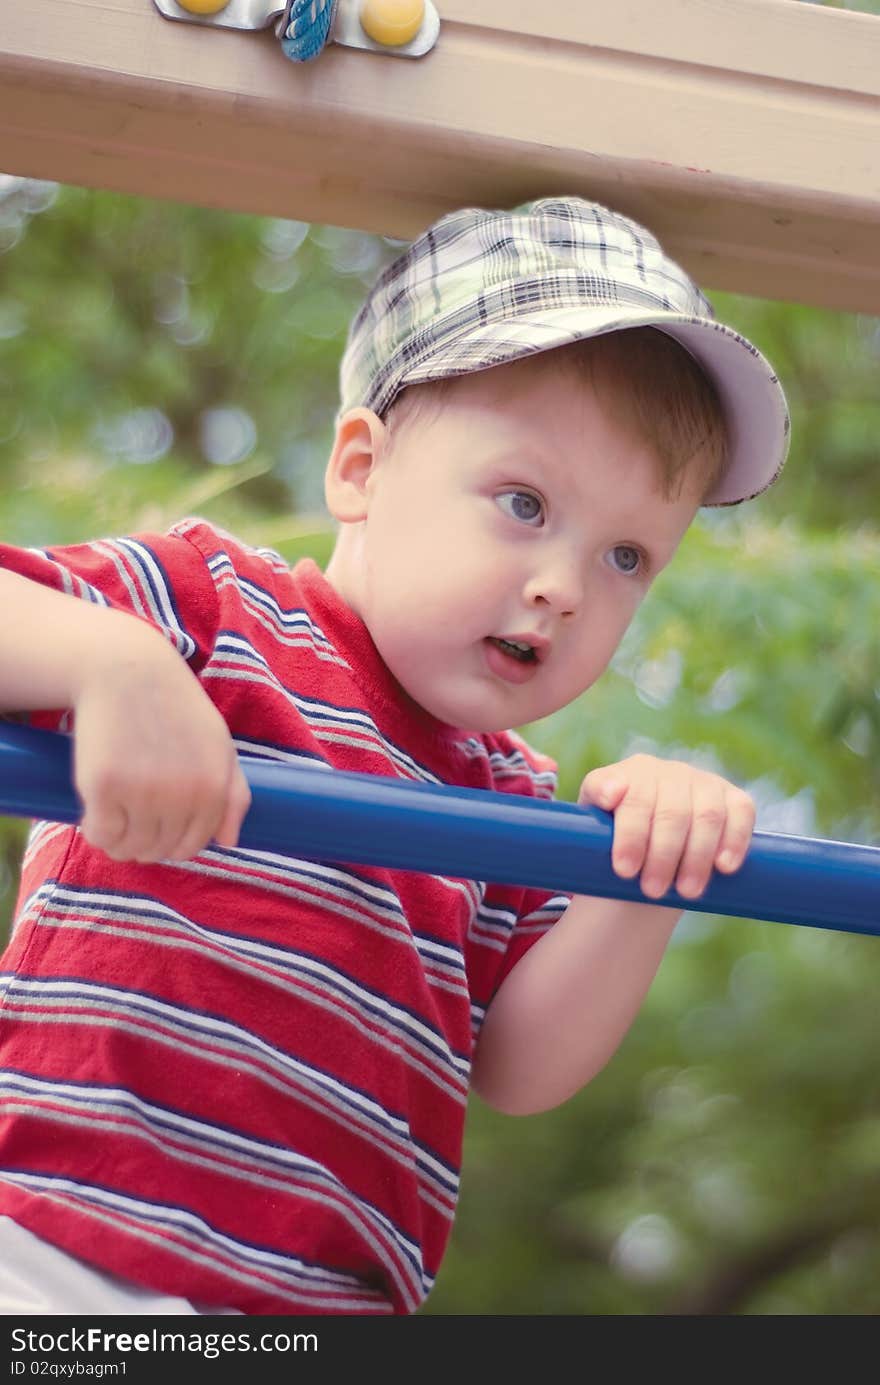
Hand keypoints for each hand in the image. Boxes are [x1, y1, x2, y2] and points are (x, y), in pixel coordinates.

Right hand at [71, 621, 250, 863]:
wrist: (128, 670)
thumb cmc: (176, 709)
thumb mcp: (218, 745)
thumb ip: (233, 794)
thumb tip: (228, 842)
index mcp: (212, 787)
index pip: (191, 846)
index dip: (171, 843)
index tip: (157, 827)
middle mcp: (181, 795)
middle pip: (158, 851)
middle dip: (145, 842)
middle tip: (132, 817)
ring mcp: (141, 792)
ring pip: (129, 848)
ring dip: (120, 841)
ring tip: (115, 816)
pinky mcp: (103, 786)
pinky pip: (100, 835)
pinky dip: (96, 831)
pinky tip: (96, 812)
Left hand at [578, 754, 754, 900]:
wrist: (649, 850)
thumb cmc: (612, 843)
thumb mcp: (590, 832)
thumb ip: (587, 815)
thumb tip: (610, 794)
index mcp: (629, 774)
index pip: (633, 798)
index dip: (631, 835)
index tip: (624, 870)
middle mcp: (667, 772)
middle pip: (671, 811)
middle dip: (663, 855)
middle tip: (652, 891)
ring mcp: (702, 782)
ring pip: (706, 814)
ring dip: (698, 856)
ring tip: (687, 892)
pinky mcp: (733, 798)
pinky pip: (741, 812)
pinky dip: (735, 839)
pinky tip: (725, 866)